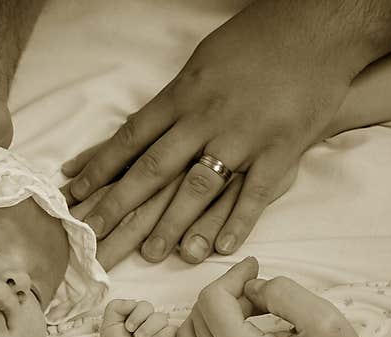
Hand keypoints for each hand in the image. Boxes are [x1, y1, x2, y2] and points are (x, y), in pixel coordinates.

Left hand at [63, 1, 355, 265]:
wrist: (317, 28)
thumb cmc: (254, 44)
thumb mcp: (200, 64)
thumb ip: (168, 102)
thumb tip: (134, 132)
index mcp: (182, 95)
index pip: (129, 138)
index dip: (99, 169)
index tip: (73, 196)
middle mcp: (205, 117)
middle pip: (153, 168)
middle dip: (119, 205)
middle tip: (93, 238)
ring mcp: (244, 134)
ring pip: (200, 185)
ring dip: (172, 223)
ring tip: (150, 254)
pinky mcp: (281, 148)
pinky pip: (256, 192)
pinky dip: (238, 222)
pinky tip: (220, 249)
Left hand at [97, 299, 174, 336]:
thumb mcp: (109, 323)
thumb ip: (117, 306)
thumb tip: (134, 302)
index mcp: (140, 319)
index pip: (146, 306)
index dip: (138, 314)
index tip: (128, 328)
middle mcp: (153, 328)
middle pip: (160, 317)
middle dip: (148, 326)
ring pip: (172, 329)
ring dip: (161, 335)